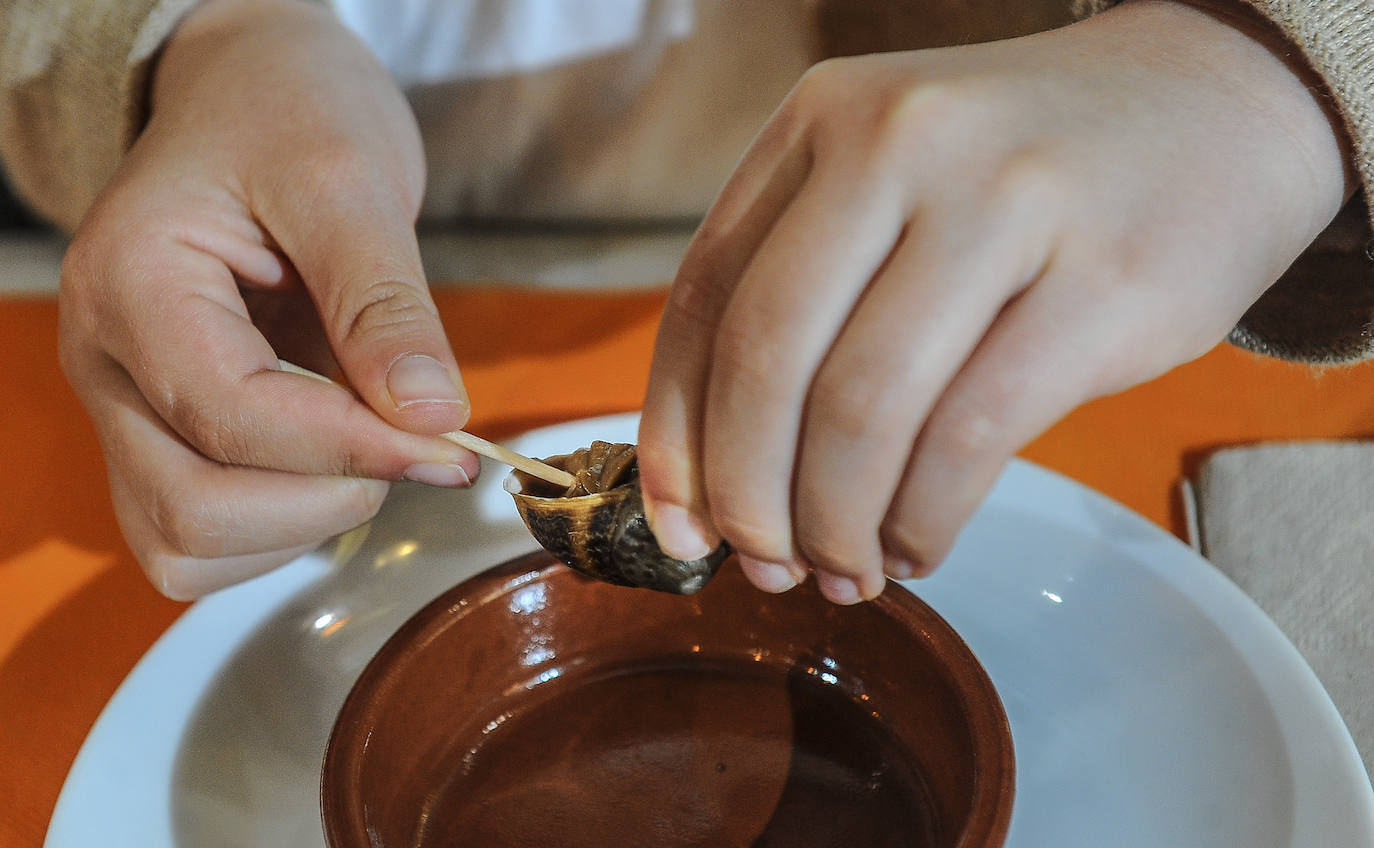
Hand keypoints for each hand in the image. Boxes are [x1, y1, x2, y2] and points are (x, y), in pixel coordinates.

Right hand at [58, 0, 477, 598]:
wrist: (251, 96)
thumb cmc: (290, 115)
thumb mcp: (350, 182)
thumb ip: (386, 304)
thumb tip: (430, 419)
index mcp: (133, 284)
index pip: (230, 417)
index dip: (350, 450)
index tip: (448, 443)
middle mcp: (106, 360)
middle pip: (191, 511)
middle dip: (324, 501)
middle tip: (413, 447)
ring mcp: (127, 403)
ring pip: (185, 543)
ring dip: (300, 524)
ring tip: (371, 443)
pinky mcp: (161, 431)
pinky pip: (199, 532)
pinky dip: (281, 524)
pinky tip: (336, 460)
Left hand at [639, 0, 1350, 602]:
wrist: (1217, 106)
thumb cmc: (1030, 172)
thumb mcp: (892, 181)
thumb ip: (803, 293)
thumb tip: (719, 482)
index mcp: (824, 121)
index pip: (707, 298)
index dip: (675, 434)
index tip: (675, 525)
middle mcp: (899, 143)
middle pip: (769, 364)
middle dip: (749, 497)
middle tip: (763, 566)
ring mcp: (1003, 204)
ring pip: (864, 411)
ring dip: (835, 525)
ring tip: (844, 569)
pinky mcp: (1099, 283)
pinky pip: (968, 438)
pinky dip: (921, 519)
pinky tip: (913, 545)